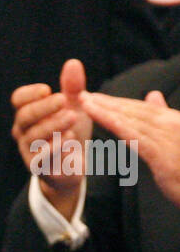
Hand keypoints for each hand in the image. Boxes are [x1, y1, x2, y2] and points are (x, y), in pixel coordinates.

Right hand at [11, 58, 91, 214]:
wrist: (72, 166)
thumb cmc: (70, 132)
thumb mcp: (74, 108)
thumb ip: (72, 88)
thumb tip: (73, 62)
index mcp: (28, 114)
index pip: (18, 99)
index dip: (30, 93)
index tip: (48, 89)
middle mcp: (23, 132)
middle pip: (24, 116)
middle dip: (43, 107)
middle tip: (63, 100)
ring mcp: (29, 151)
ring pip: (33, 137)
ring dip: (53, 125)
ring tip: (72, 117)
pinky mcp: (39, 168)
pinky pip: (41, 158)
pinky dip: (55, 147)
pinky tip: (69, 138)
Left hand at [82, 87, 179, 207]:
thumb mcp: (177, 140)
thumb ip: (165, 117)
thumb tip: (153, 95)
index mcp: (174, 122)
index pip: (142, 109)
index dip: (117, 102)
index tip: (94, 97)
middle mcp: (172, 126)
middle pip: (135, 111)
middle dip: (107, 102)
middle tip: (82, 95)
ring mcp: (169, 140)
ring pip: (132, 121)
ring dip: (107, 111)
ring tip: (85, 103)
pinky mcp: (163, 157)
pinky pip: (136, 138)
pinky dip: (118, 126)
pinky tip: (103, 119)